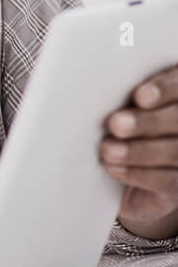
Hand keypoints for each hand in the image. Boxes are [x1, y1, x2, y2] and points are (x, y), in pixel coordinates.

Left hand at [101, 66, 177, 240]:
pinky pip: (168, 181)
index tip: (139, 96)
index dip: (164, 88)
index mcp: (175, 96)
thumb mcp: (121, 106)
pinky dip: (137, 174)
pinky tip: (113, 168)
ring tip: (107, 150)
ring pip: (174, 152)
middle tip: (115, 124)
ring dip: (137, 151)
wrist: (127, 178)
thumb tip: (96, 85)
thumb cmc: (119, 127)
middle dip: (147, 122)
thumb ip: (121, 96)